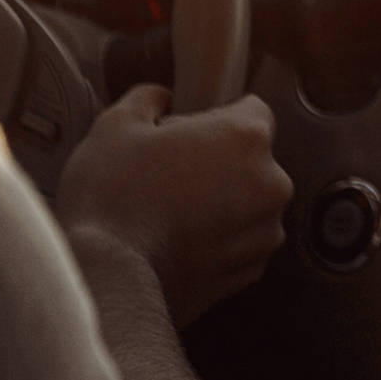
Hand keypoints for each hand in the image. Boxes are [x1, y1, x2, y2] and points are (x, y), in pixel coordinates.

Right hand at [56, 86, 292, 326]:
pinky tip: (175, 239)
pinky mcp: (250, 271)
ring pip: (247, 203)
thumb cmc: (112, 203)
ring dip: (219, 202)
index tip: (189, 129)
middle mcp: (269, 184)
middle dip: (217, 161)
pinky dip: (216, 240)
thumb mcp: (116, 126)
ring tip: (167, 210)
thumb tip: (159, 99)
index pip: (252, 108)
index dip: (214, 115)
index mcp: (246, 138)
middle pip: (251, 158)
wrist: (110, 281)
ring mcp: (264, 232)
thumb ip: (148, 99)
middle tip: (168, 172)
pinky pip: (239, 242)